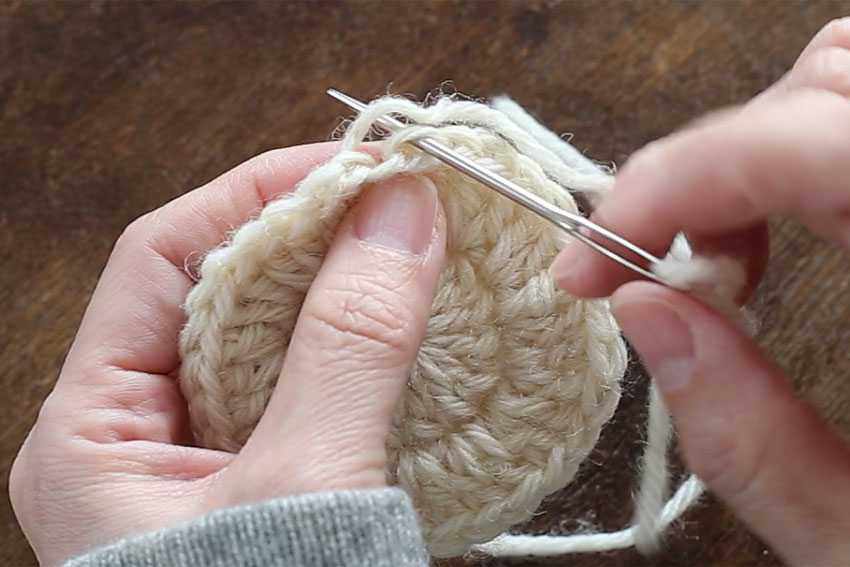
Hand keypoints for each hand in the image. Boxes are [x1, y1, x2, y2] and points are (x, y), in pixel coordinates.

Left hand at [9, 142, 445, 565]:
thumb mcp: (308, 488)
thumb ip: (350, 346)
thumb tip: (400, 211)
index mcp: (94, 434)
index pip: (165, 260)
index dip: (256, 197)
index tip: (352, 167)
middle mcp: (142, 439)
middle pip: (221, 291)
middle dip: (314, 238)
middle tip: (402, 200)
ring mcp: (212, 462)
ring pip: (276, 338)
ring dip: (350, 291)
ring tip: (423, 253)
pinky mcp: (272, 483)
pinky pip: (315, 387)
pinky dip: (369, 352)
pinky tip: (420, 330)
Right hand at [550, 19, 849, 564]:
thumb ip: (750, 440)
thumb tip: (641, 313)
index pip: (817, 140)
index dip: (680, 182)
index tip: (594, 262)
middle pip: (828, 87)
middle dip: (703, 172)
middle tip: (645, 270)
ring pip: (837, 88)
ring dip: (738, 164)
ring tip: (711, 268)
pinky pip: (844, 132)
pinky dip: (772, 172)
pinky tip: (755, 253)